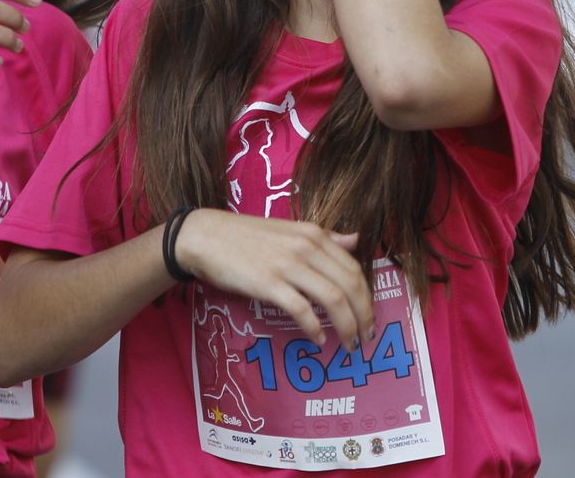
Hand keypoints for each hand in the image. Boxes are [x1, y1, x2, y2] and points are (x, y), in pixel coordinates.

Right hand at [175, 210, 375, 351]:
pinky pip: (302, 310)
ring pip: (333, 298)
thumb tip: (355, 240)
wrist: (205, 236)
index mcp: (314, 235)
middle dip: (364, 315)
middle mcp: (306, 248)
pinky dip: (315, 328)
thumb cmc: (247, 236)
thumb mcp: (290, 230)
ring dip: (347, 325)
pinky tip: (318, 340)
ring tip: (349, 344)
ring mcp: (287, 265)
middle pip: (350, 285)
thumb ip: (324, 237)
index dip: (367, 296)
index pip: (354, 267)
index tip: (369, 315)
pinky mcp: (268, 283)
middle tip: (366, 336)